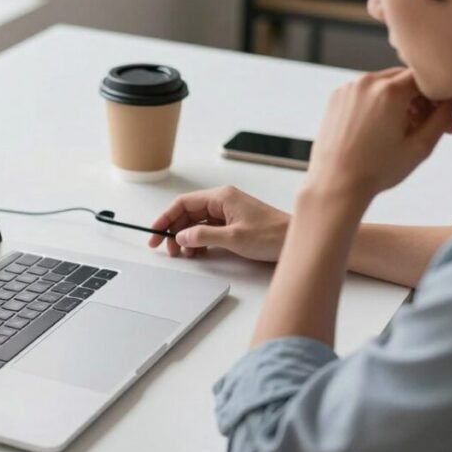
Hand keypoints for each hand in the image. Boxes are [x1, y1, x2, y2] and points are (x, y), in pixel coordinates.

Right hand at [148, 186, 289, 260]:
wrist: (295, 241)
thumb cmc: (272, 234)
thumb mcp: (233, 237)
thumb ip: (203, 235)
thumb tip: (181, 236)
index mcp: (221, 197)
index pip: (183, 203)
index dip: (165, 217)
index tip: (155, 232)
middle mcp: (222, 201)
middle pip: (188, 213)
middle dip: (174, 230)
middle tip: (166, 248)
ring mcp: (228, 212)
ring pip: (196, 222)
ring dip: (186, 237)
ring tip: (183, 253)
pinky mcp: (233, 224)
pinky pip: (208, 229)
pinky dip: (199, 241)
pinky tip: (197, 252)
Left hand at [307, 67, 451, 198]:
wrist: (335, 184)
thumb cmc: (375, 170)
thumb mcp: (420, 146)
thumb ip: (444, 118)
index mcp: (388, 91)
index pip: (426, 77)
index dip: (440, 95)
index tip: (446, 113)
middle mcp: (366, 83)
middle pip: (405, 79)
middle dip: (422, 99)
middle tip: (431, 126)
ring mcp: (348, 90)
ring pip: (385, 85)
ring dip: (400, 101)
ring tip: (406, 130)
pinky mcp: (336, 99)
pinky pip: (365, 93)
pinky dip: (378, 104)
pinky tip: (383, 129)